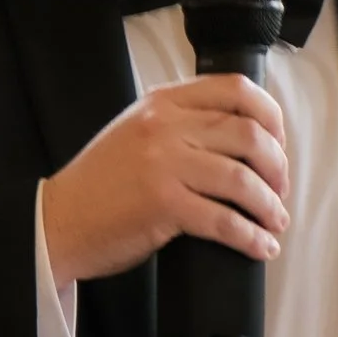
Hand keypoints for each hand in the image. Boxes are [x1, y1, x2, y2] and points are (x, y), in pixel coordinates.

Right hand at [40, 76, 290, 287]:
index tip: (278, 143)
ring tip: (274, 222)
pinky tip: (261, 246)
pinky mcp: (163, 205)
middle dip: (277, 167)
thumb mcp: (136, 131)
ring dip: (269, 206)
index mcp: (163, 102)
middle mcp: (165, 126)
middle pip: (249, 135)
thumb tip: (240, 137)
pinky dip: (251, 237)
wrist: (58, 220)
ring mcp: (164, 165)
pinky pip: (225, 221)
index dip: (271, 117)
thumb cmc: (100, 183)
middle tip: (279, 190)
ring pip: (242, 179)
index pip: (236, 90)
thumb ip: (179, 122)